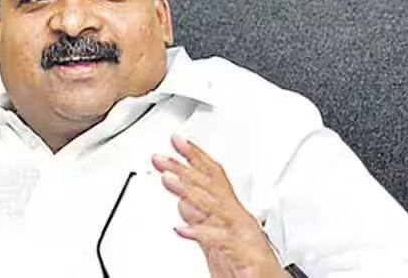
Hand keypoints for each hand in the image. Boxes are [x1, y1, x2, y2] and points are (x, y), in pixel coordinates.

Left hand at [152, 135, 288, 277]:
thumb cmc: (245, 264)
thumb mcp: (216, 237)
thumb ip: (201, 218)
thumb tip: (183, 201)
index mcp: (231, 212)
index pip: (213, 177)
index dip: (195, 157)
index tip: (176, 141)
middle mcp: (238, 219)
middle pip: (210, 186)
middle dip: (184, 169)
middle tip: (161, 158)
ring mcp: (242, 235)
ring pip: (214, 206)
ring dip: (189, 190)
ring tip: (167, 179)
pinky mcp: (246, 256)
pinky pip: (221, 241)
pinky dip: (201, 233)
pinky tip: (181, 229)